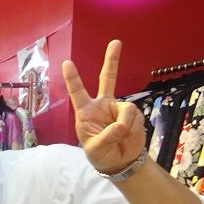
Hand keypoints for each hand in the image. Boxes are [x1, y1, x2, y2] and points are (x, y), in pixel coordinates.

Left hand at [62, 39, 146, 173]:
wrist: (120, 162)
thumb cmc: (100, 155)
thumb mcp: (96, 149)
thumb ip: (107, 136)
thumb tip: (121, 124)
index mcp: (86, 112)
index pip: (77, 92)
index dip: (73, 78)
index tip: (66, 63)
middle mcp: (102, 105)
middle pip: (107, 79)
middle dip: (112, 60)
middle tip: (115, 42)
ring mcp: (119, 108)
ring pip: (127, 109)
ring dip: (126, 125)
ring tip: (120, 137)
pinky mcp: (134, 115)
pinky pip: (136, 118)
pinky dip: (133, 129)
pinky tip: (129, 136)